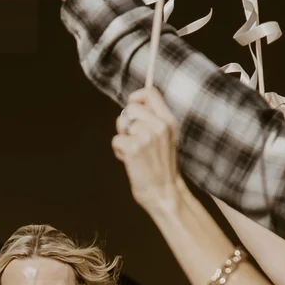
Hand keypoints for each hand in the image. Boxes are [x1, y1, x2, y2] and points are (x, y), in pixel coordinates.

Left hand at [111, 87, 180, 206]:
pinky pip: (116, 140)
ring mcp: (147, 136)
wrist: (163, 192)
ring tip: (134, 152)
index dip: (136, 97)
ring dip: (123, 138)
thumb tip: (133, 105)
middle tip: (132, 138)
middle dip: (125, 122)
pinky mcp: (134, 148)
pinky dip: (119, 151)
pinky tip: (130, 161)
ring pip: (122, 124)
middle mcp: (159, 125)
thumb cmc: (161, 166)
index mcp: (168, 120)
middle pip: (130, 108)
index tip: (132, 108)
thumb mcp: (165, 137)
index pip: (150, 92)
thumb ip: (153, 119)